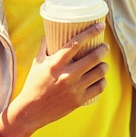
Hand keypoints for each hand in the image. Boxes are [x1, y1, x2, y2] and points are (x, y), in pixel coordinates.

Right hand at [0, 22, 108, 136]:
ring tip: (103, 63)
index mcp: (55, 63)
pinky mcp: (79, 100)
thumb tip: (50, 32)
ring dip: (104, 65)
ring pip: (99, 72)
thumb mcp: (37, 63)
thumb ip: (44, 47)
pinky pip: (99, 87)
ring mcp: (74, 89)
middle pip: (93, 57)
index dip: (91, 32)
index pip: (76, 43)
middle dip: (103, 49)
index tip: (100, 26)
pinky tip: (100, 78)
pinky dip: (102, 81)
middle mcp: (67, 75)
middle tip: (104, 47)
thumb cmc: (33, 84)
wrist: (30, 111)